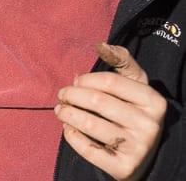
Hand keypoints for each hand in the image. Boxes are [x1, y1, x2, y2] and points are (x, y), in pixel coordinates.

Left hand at [55, 43, 167, 180]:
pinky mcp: (124, 167)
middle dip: (71, 95)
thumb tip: (103, 45)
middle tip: (61, 95)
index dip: (86, 79)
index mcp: (153, 101)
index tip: (75, 81)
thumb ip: (122, 62)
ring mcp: (138, 148)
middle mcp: (149, 125)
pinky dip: (71, 136)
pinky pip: (87, 148)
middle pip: (97, 101)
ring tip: (60, 110)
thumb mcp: (135, 86)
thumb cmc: (133, 111)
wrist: (144, 156)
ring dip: (66, 114)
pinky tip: (68, 129)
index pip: (110, 81)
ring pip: (89, 124)